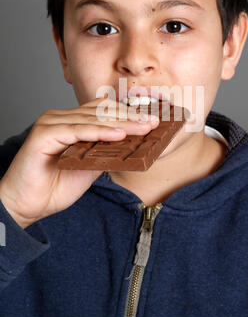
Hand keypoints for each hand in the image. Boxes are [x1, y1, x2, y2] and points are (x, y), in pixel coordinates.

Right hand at [0, 97, 158, 228]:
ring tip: (143, 128)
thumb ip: (105, 152)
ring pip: (92, 118)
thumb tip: (131, 144)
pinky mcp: (44, 134)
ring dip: (121, 123)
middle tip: (153, 122)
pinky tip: (119, 135)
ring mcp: (51, 123)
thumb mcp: (89, 167)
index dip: (127, 114)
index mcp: (70, 122)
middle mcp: (60, 118)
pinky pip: (78, 130)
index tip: (151, 121)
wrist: (26, 205)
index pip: (103, 111)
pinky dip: (100, 132)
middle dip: (130, 117)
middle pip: (100, 111)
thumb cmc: (54, 187)